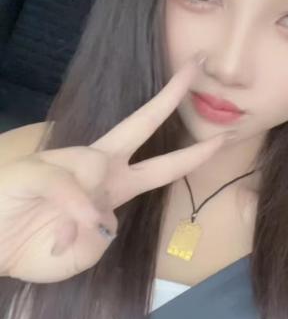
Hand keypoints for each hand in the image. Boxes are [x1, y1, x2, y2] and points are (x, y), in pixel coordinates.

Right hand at [0, 55, 232, 282]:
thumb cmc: (34, 248)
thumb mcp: (85, 253)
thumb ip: (103, 234)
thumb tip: (102, 213)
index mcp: (113, 186)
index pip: (161, 164)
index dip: (193, 153)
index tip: (221, 137)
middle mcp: (95, 167)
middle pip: (140, 124)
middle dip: (170, 96)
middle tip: (198, 66)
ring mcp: (65, 162)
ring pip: (98, 166)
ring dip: (85, 214)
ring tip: (59, 241)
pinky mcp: (37, 167)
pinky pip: (68, 184)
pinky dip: (70, 214)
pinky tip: (60, 235)